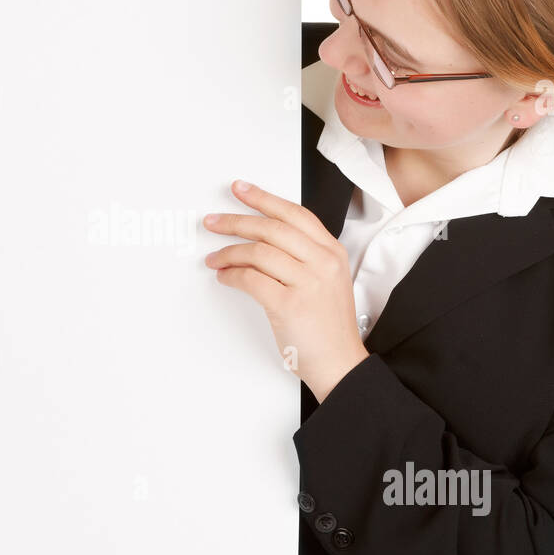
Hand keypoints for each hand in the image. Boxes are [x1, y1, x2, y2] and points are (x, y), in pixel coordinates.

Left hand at [204, 179, 368, 402]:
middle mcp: (323, 262)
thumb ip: (304, 257)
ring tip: (214, 258)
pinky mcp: (289, 305)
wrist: (340, 364)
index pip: (294, 214)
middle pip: (272, 228)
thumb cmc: (329, 327)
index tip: (241, 190)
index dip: (264, 198)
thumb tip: (260, 240)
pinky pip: (250, 279)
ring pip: (258, 251)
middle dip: (236, 221)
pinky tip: (224, 277)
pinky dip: (232, 275)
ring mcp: (307, 283)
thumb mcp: (327, 281)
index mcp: (332, 252)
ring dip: (228, 252)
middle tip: (213, 221)